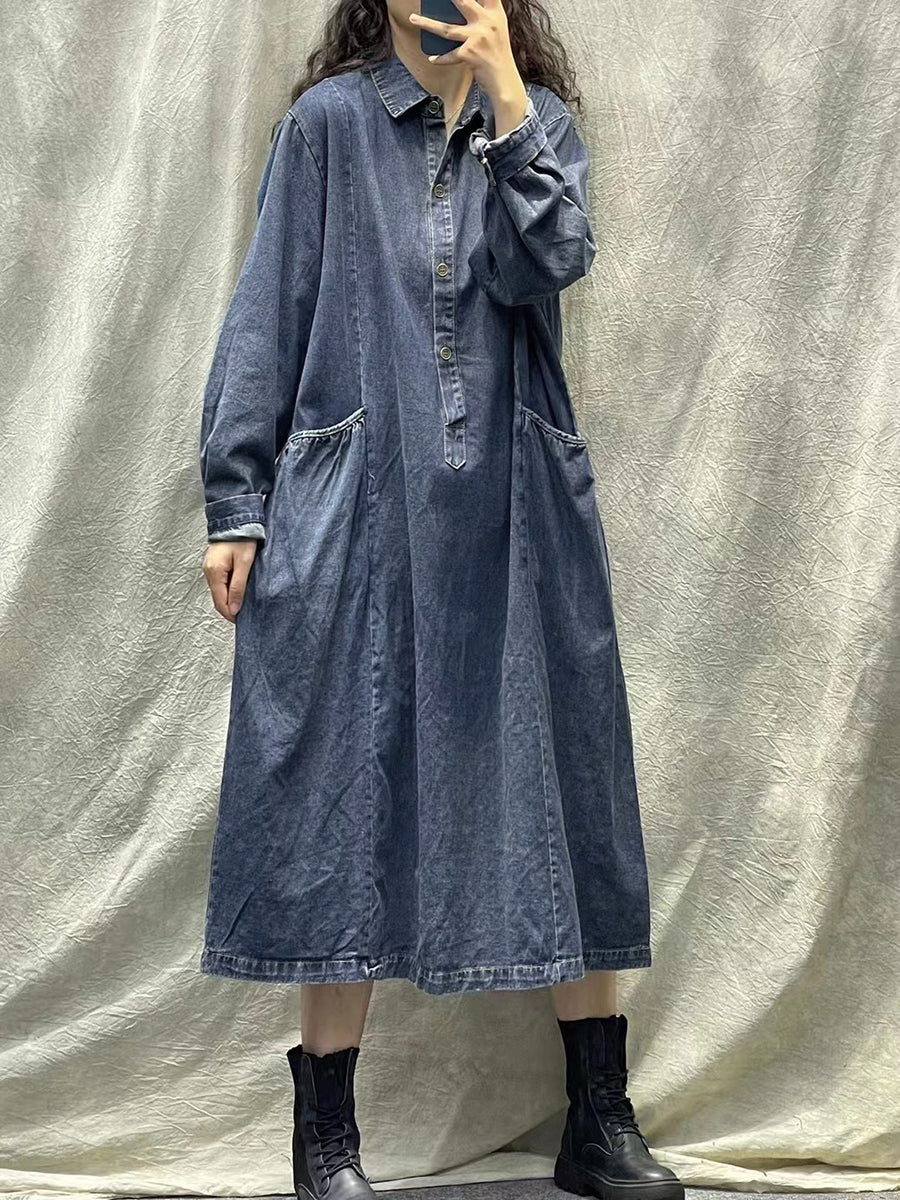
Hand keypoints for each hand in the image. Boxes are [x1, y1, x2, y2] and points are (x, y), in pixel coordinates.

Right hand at [203, 540, 257, 621]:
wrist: (235, 518)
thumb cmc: (242, 538)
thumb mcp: (244, 563)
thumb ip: (238, 587)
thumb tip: (233, 608)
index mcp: (214, 573)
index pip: (220, 602)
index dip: (230, 614)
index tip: (242, 620)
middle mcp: (208, 571)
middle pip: (217, 598)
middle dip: (230, 608)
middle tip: (245, 614)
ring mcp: (210, 567)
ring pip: (219, 591)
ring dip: (229, 599)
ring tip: (243, 603)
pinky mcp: (214, 564)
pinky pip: (220, 582)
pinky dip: (228, 589)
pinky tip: (238, 590)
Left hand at [408, 0, 526, 124]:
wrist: (504, 81)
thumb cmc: (497, 55)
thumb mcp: (496, 30)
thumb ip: (482, 15)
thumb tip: (455, 9)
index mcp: (495, 13)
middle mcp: (488, 22)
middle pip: (462, 1)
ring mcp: (478, 37)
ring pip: (446, 28)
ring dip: (427, 23)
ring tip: (413, 18)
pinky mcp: (470, 54)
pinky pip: (450, 54)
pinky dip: (441, 58)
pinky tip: (432, 58)